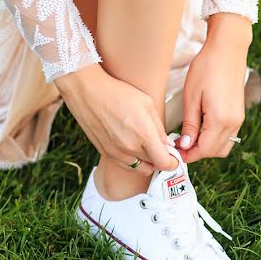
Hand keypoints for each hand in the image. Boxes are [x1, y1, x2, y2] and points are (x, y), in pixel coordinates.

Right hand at [54, 65, 177, 174]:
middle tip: (161, 147)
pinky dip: (132, 159)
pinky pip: (125, 164)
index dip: (173, 162)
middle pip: (153, 166)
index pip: (164, 163)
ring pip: (138, 168)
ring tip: (145, 145)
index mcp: (143, 133)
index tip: (174, 156)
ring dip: (146, 161)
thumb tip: (168, 146)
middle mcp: (129, 147)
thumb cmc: (119, 92)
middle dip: (160, 159)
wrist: (87, 91)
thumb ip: (159, 128)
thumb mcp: (147, 104)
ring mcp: (115, 152)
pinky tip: (131, 144)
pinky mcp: (104, 152)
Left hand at [178, 13, 252, 162]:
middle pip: (215, 152)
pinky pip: (228, 135)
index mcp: (220, 119)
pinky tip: (200, 128)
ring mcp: (239, 119)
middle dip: (197, 153)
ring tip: (188, 136)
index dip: (188, 155)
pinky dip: (215, 138)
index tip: (174, 152)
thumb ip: (190, 124)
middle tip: (179, 145)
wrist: (227, 49)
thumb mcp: (191, 96)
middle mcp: (233, 123)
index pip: (204, 150)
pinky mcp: (239, 113)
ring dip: (207, 147)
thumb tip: (186, 145)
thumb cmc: (207, 68)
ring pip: (223, 146)